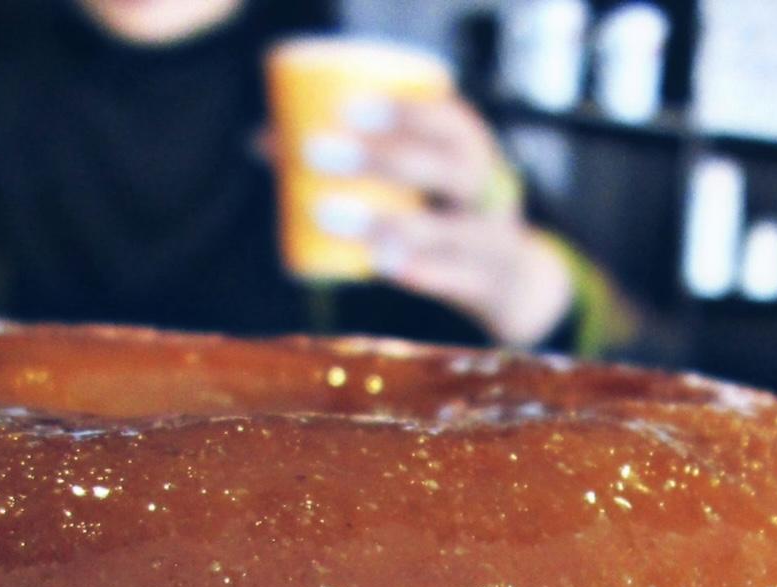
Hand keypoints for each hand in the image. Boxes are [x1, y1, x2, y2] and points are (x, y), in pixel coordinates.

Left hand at [298, 95, 574, 344]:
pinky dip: (424, 272)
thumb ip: (350, 161)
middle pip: (449, 170)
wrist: (514, 280)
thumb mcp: (415, 180)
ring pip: (454, 229)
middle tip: (317, 154)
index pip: (448, 122)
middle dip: (385, 159)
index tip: (349, 110)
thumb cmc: (444, 213)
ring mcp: (496, 243)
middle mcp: (492, 194)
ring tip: (328, 214)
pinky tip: (382, 264)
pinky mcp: (488, 286)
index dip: (404, 113)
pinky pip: (461, 279)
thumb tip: (263, 142)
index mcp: (473, 153)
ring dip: (393, 221)